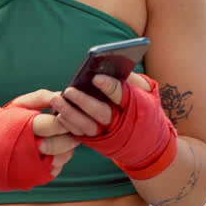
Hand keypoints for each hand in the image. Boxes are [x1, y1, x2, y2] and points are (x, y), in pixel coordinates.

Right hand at [0, 89, 76, 200]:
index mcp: (25, 127)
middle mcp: (31, 149)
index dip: (67, 118)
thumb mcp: (13, 106)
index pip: (57, 124)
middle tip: (73, 127)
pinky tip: (49, 151)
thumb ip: (39, 98)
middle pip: (62, 143)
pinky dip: (57, 159)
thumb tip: (61, 95)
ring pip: (63, 157)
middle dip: (70, 134)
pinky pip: (57, 168)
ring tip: (60, 138)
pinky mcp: (36, 178)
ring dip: (66, 147)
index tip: (70, 113)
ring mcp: (34, 167)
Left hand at [52, 73, 177, 179]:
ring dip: (71, 114)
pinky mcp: (97, 141)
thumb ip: (132, 79)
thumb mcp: (147, 92)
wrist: (149, 142)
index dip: (110, 87)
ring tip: (57, 100)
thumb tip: (113, 63)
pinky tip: (59, 114)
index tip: (96, 77)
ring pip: (88, 126)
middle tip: (69, 90)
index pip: (123, 96)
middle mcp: (122, 123)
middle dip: (84, 102)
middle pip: (102, 113)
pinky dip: (69, 125)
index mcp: (136, 107)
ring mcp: (109, 134)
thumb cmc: (144, 108)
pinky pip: (81, 134)